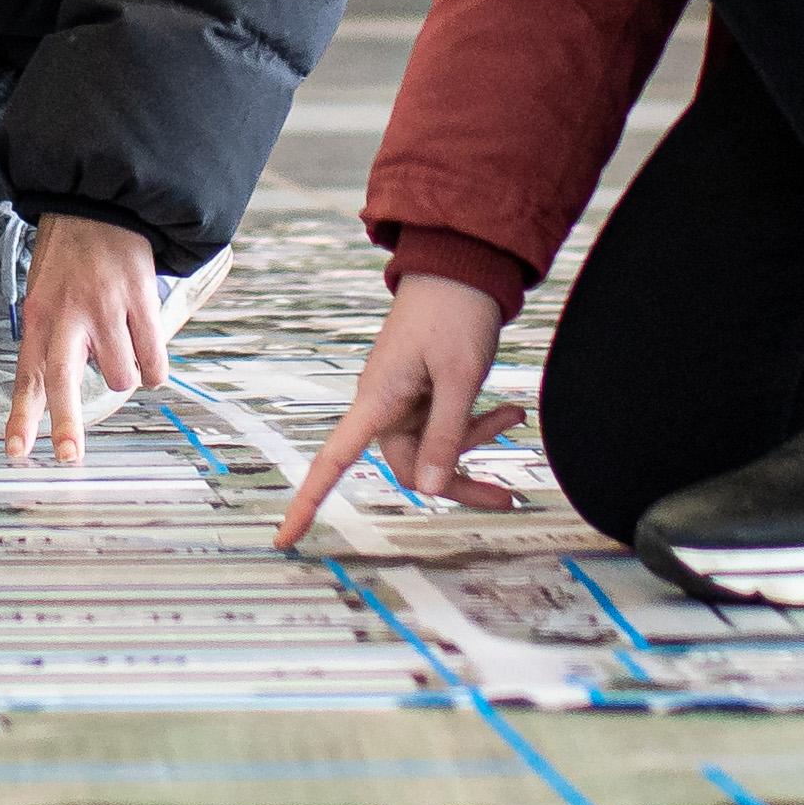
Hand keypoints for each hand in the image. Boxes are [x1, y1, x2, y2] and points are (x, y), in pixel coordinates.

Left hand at [4, 213, 174, 466]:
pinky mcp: (139, 302)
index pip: (27, 376)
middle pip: (63, 381)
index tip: (15, 452)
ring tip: (121, 344)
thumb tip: (66, 391)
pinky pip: (153, 360)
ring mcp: (105, 309)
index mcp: (39, 316)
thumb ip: (51, 339)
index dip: (21, 417)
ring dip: (126, 373)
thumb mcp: (44, 293)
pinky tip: (146, 346)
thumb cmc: (70, 254)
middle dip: (68, 425)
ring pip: (121, 376)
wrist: (102, 202)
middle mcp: (68, 316)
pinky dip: (154, 367)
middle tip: (69, 457)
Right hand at [279, 273, 520, 544]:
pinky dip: (476, 423)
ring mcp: (404, 399)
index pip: (332, 461)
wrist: (461, 266)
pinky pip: (446, 425)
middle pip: (412, 469)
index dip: (308, 501)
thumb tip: (432, 491)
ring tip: (517, 416)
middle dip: (459, 480)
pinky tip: (511, 411)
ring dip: (475, 443)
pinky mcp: (424, 391)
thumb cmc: (454, 314)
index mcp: (377, 402)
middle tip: (509, 494)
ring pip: (436, 448)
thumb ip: (447, 435)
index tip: (286, 538)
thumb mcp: (460, 377)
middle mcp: (384, 406)